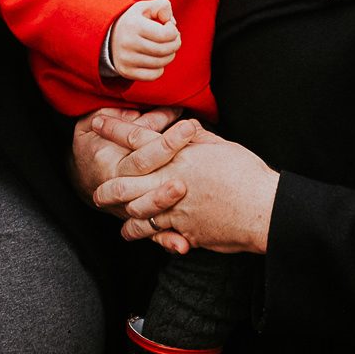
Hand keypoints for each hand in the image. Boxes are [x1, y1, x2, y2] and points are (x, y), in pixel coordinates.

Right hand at [70, 108, 203, 253]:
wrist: (78, 171)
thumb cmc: (94, 140)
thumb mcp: (100, 122)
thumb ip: (133, 118)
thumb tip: (169, 110)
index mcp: (111, 159)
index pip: (141, 148)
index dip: (166, 139)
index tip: (190, 127)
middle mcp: (116, 184)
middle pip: (145, 179)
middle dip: (172, 168)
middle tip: (197, 159)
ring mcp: (125, 206)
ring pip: (145, 210)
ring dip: (166, 205)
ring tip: (187, 199)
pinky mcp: (133, 221)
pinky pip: (149, 233)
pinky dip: (165, 240)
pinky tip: (182, 245)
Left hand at [94, 126, 278, 255]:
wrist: (261, 209)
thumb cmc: (247, 174)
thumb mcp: (222, 147)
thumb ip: (199, 140)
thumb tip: (188, 127)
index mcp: (180, 154)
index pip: (139, 138)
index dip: (115, 130)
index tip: (97, 122)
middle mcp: (171, 179)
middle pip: (126, 178)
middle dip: (106, 179)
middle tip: (93, 179)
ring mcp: (175, 207)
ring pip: (134, 208)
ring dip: (117, 207)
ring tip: (104, 204)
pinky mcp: (183, 229)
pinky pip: (153, 230)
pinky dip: (139, 231)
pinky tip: (129, 231)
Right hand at [110, 0, 180, 80]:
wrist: (108, 36)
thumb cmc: (134, 21)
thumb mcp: (145, 7)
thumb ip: (162, 6)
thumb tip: (172, 23)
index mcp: (134, 25)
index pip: (165, 34)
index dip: (174, 31)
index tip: (169, 26)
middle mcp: (128, 43)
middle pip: (164, 50)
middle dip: (175, 44)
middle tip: (174, 39)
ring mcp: (126, 59)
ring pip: (161, 63)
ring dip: (169, 55)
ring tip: (165, 48)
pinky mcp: (126, 71)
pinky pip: (153, 75)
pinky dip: (160, 68)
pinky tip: (156, 59)